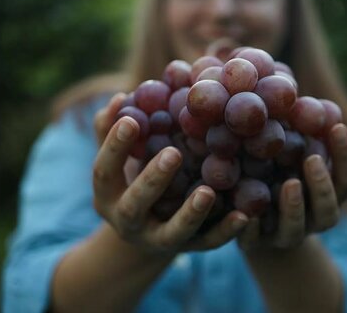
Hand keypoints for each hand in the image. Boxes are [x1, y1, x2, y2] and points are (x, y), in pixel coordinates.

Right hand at [92, 93, 248, 255]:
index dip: (114, 147)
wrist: (150, 231)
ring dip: (190, 213)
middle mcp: (127, 222)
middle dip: (153, 180)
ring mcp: (158, 239)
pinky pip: (208, 243)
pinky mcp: (189, 248)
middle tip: (173, 154)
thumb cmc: (135, 177)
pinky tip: (243, 216)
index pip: (103, 171)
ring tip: (207, 192)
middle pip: (135, 204)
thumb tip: (120, 98)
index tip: (131, 120)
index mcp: (107, 195)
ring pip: (172, 232)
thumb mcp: (121, 158)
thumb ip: (114, 129)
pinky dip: (225, 231)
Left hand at [238, 123, 346, 250]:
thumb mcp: (285, 150)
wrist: (249, 220)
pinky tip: (245, 214)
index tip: (336, 125)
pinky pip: (254, 241)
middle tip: (312, 158)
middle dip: (322, 185)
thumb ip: (294, 127)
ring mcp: (285, 235)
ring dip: (294, 207)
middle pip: (327, 208)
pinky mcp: (255, 245)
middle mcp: (312, 219)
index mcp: (328, 196)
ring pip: (296, 227)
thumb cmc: (274, 172)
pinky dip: (251, 229)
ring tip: (288, 184)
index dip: (345, 154)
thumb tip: (288, 79)